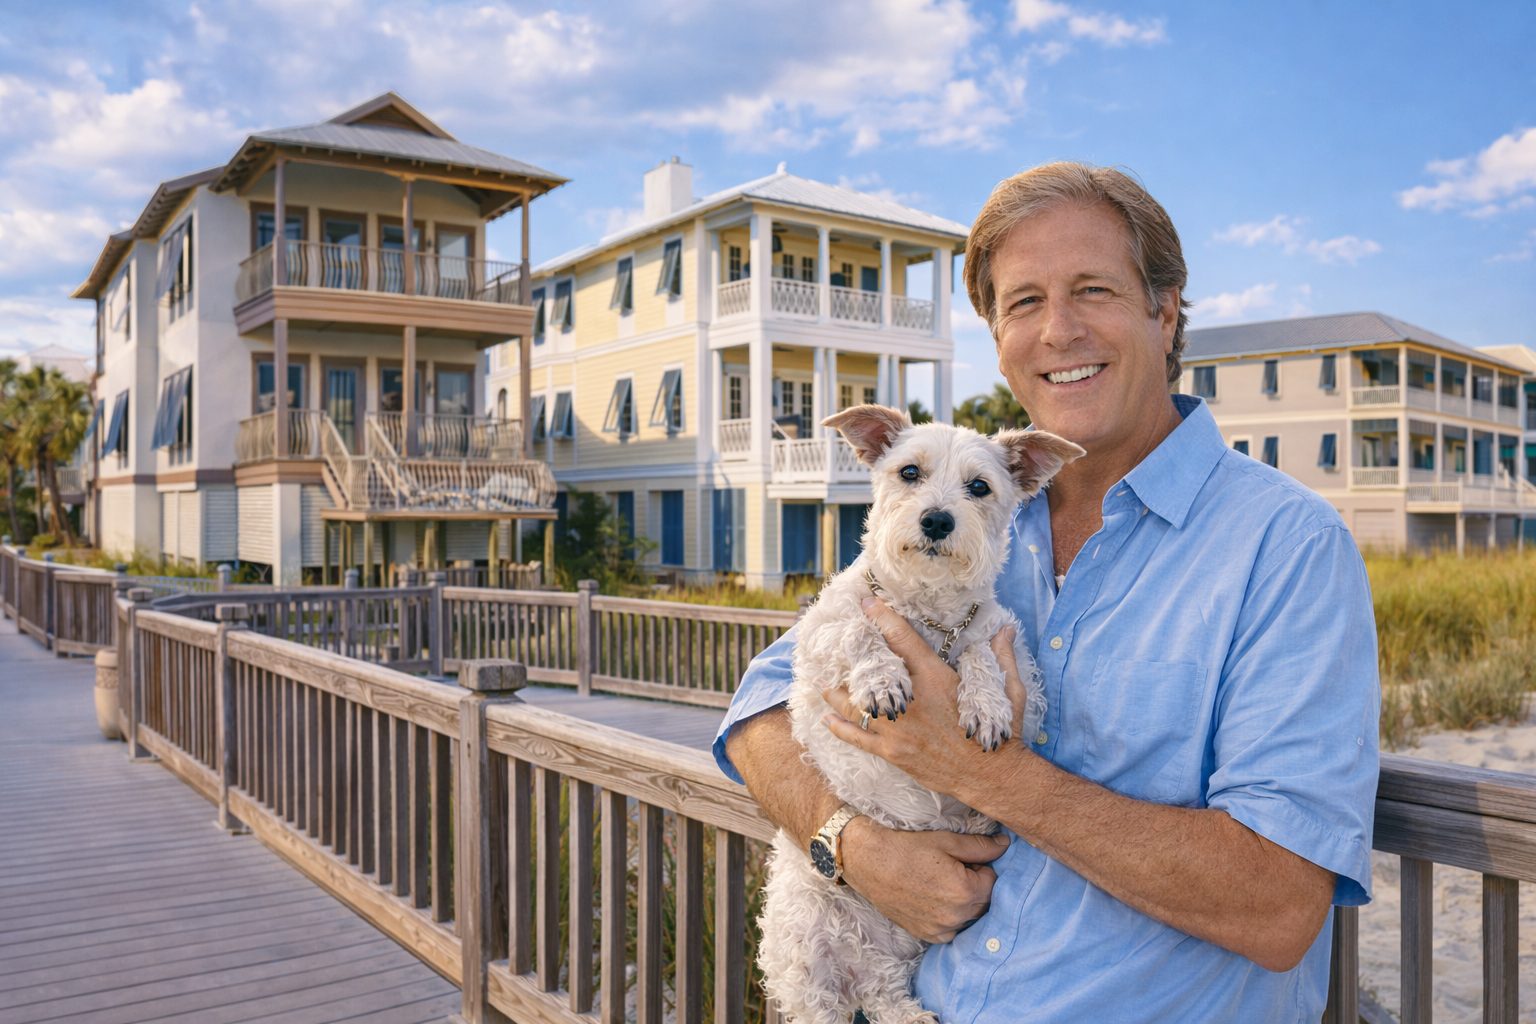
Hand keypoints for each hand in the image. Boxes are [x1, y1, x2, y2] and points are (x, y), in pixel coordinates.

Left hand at [822, 598, 1031, 797]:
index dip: (882, 617)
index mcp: (936, 679)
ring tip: (825, 682)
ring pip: (857, 705)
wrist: (992, 775)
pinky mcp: (893, 752)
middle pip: (872, 670)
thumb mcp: (1008, 690)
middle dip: (853, 655)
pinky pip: (858, 738)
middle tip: (837, 644)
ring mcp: (899, 728)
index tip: (867, 602)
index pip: (903, 639)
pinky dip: (840, 728)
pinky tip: (827, 719)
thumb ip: (1002, 656)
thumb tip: (1007, 628)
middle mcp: (912, 701)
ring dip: (838, 693)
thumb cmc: (1000, 732)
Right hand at [840, 815, 1007, 942]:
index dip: (980, 867)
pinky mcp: (927, 935)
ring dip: (964, 902)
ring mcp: (941, 928)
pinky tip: (933, 900)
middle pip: (984, 902)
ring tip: (939, 883)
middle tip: (950, 869)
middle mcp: (956, 915)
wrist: (869, 862)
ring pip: (969, 916)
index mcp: (965, 891)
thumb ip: (981, 847)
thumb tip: (1005, 846)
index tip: (961, 860)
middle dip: (975, 885)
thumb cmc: (907, 848)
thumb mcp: (947, 841)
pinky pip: (952, 930)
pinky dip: (950, 917)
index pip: (993, 881)